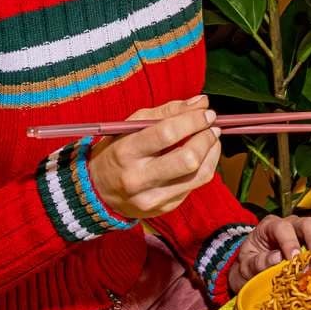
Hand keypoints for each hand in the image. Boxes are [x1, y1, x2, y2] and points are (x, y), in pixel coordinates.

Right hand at [87, 96, 219, 219]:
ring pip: (198, 175)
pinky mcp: (164, 207)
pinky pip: (196, 185)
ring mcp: (151, 197)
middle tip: (212, 126)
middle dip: (206, 138)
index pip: (167, 133)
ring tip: (212, 138)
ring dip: (212, 151)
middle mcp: (137, 178)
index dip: (193, 121)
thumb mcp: (132, 125)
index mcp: (125, 151)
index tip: (207, 113)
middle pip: (187, 159)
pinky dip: (206, 165)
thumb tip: (202, 102)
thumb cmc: (118, 150)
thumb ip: (167, 111)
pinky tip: (203, 155)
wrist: (98, 191)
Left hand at [227, 210, 310, 293]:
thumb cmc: (250, 266)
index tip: (295, 258)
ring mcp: (304, 225)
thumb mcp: (246, 267)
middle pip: (307, 222)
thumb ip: (258, 263)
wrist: (254, 266)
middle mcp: (289, 222)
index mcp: (269, 227)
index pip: (282, 228)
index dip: (290, 242)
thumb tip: (277, 258)